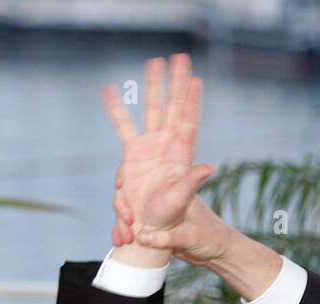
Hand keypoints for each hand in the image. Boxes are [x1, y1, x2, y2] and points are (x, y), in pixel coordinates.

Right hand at [103, 54, 212, 258]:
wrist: (153, 229)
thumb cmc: (172, 219)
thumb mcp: (182, 199)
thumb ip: (191, 183)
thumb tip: (209, 168)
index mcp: (180, 154)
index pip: (188, 120)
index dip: (191, 100)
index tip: (196, 77)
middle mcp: (167, 146)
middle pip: (172, 106)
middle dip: (176, 82)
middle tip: (180, 57)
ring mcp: (150, 148)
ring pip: (151, 110)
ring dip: (153, 87)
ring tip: (155, 61)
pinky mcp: (133, 155)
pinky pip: (123, 127)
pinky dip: (117, 109)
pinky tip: (109, 90)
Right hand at [113, 176, 233, 266]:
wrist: (219, 253)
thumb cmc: (211, 237)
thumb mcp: (191, 235)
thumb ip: (169, 237)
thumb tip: (142, 238)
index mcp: (171, 190)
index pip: (142, 177)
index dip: (126, 180)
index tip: (120, 191)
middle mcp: (160, 199)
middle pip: (130, 195)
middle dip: (121, 208)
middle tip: (125, 223)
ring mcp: (155, 214)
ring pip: (129, 213)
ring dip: (120, 225)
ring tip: (120, 240)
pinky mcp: (153, 228)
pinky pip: (133, 229)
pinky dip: (125, 234)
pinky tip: (120, 243)